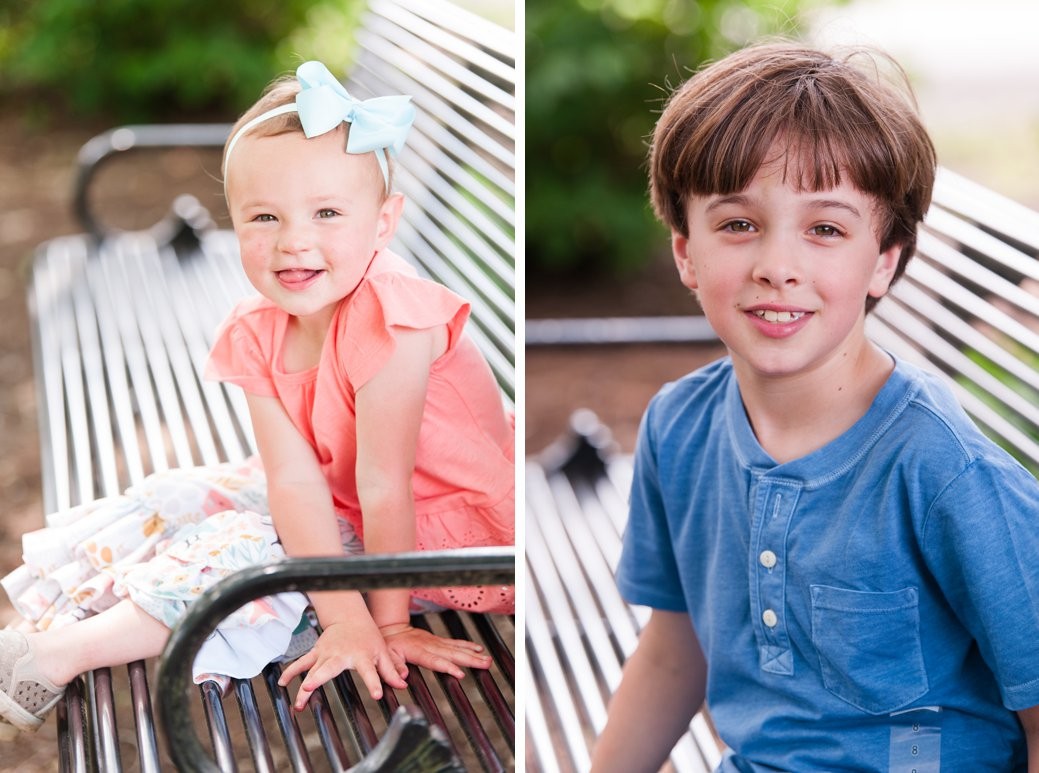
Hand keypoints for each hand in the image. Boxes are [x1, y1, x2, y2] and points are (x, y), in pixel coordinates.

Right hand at [278, 619, 407, 708]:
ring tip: (299, 701)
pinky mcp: (316, 653)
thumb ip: (391, 670)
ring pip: (313, 669)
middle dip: (319, 677)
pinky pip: (302, 663)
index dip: (374, 682)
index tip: (377, 694)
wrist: (349, 617)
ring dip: (304, 684)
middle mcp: (341, 655)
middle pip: (330, 667)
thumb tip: (403, 684)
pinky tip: (283, 683)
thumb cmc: (367, 636)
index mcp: (362, 655)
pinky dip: (292, 672)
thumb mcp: (382, 651)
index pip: (370, 671)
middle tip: (309, 688)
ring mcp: (326, 654)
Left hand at [380, 623, 491, 678]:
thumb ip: (394, 668)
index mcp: (418, 651)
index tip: (460, 674)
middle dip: (470, 660)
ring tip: (486, 659)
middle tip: (485, 664)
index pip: (435, 661)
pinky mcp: (438, 641)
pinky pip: (455, 643)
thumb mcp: (387, 657)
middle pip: (452, 654)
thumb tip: (402, 679)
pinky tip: (478, 649)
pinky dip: (467, 645)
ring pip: (457, 648)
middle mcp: (430, 645)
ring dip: (472, 654)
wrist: (392, 628)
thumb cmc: (389, 644)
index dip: (448, 667)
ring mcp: (436, 642)